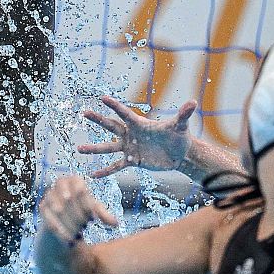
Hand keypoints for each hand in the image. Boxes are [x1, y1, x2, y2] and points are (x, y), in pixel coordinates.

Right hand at [38, 175, 118, 244]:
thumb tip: (115, 224)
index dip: (87, 206)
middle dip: (78, 216)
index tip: (92, 219)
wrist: (63, 220)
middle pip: (69, 199)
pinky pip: (50, 219)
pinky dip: (61, 232)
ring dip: (70, 224)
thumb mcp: (93, 211)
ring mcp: (49, 195)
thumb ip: (104, 215)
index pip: (80, 190)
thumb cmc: (81, 210)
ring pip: (59, 210)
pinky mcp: (43, 208)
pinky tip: (70, 242)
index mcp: (74, 180)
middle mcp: (59, 184)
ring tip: (78, 234)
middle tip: (84, 226)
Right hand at [78, 95, 195, 178]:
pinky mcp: (133, 161)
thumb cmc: (179, 137)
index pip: (125, 113)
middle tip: (84, 113)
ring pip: (108, 148)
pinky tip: (93, 175)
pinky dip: (105, 171)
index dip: (115, 106)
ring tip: (79, 149)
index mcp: (140, 124)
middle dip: (98, 120)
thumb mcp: (180, 126)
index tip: (103, 98)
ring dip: (94, 149)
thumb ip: (184, 114)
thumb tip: (193, 102)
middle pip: (111, 126)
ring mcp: (130, 148)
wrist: (179, 154)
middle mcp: (131, 134)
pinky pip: (116, 166)